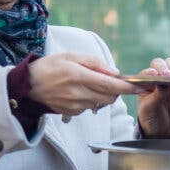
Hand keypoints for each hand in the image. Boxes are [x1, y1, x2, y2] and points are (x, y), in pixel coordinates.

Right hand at [26, 52, 142, 116]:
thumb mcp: (71, 56)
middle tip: (113, 81)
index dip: (128, 87)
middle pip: (110, 97)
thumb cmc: (50, 67)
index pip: (110, 84)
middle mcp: (78, 92)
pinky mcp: (72, 113)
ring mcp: (75, 105)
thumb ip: (95, 62)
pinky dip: (92, 100)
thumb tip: (115, 72)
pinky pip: (90, 107)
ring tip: (91, 84)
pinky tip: (80, 92)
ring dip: (104, 95)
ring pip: (102, 103)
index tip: (141, 87)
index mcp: (78, 75)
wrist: (28, 86)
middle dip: (117, 90)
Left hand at [135, 57, 169, 138]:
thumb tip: (163, 81)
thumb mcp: (149, 108)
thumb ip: (156, 94)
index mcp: (145, 83)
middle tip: (167, 74)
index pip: (147, 72)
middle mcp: (158, 79)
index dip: (151, 71)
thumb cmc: (152, 118)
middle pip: (160, 65)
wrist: (165, 130)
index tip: (154, 74)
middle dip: (164, 67)